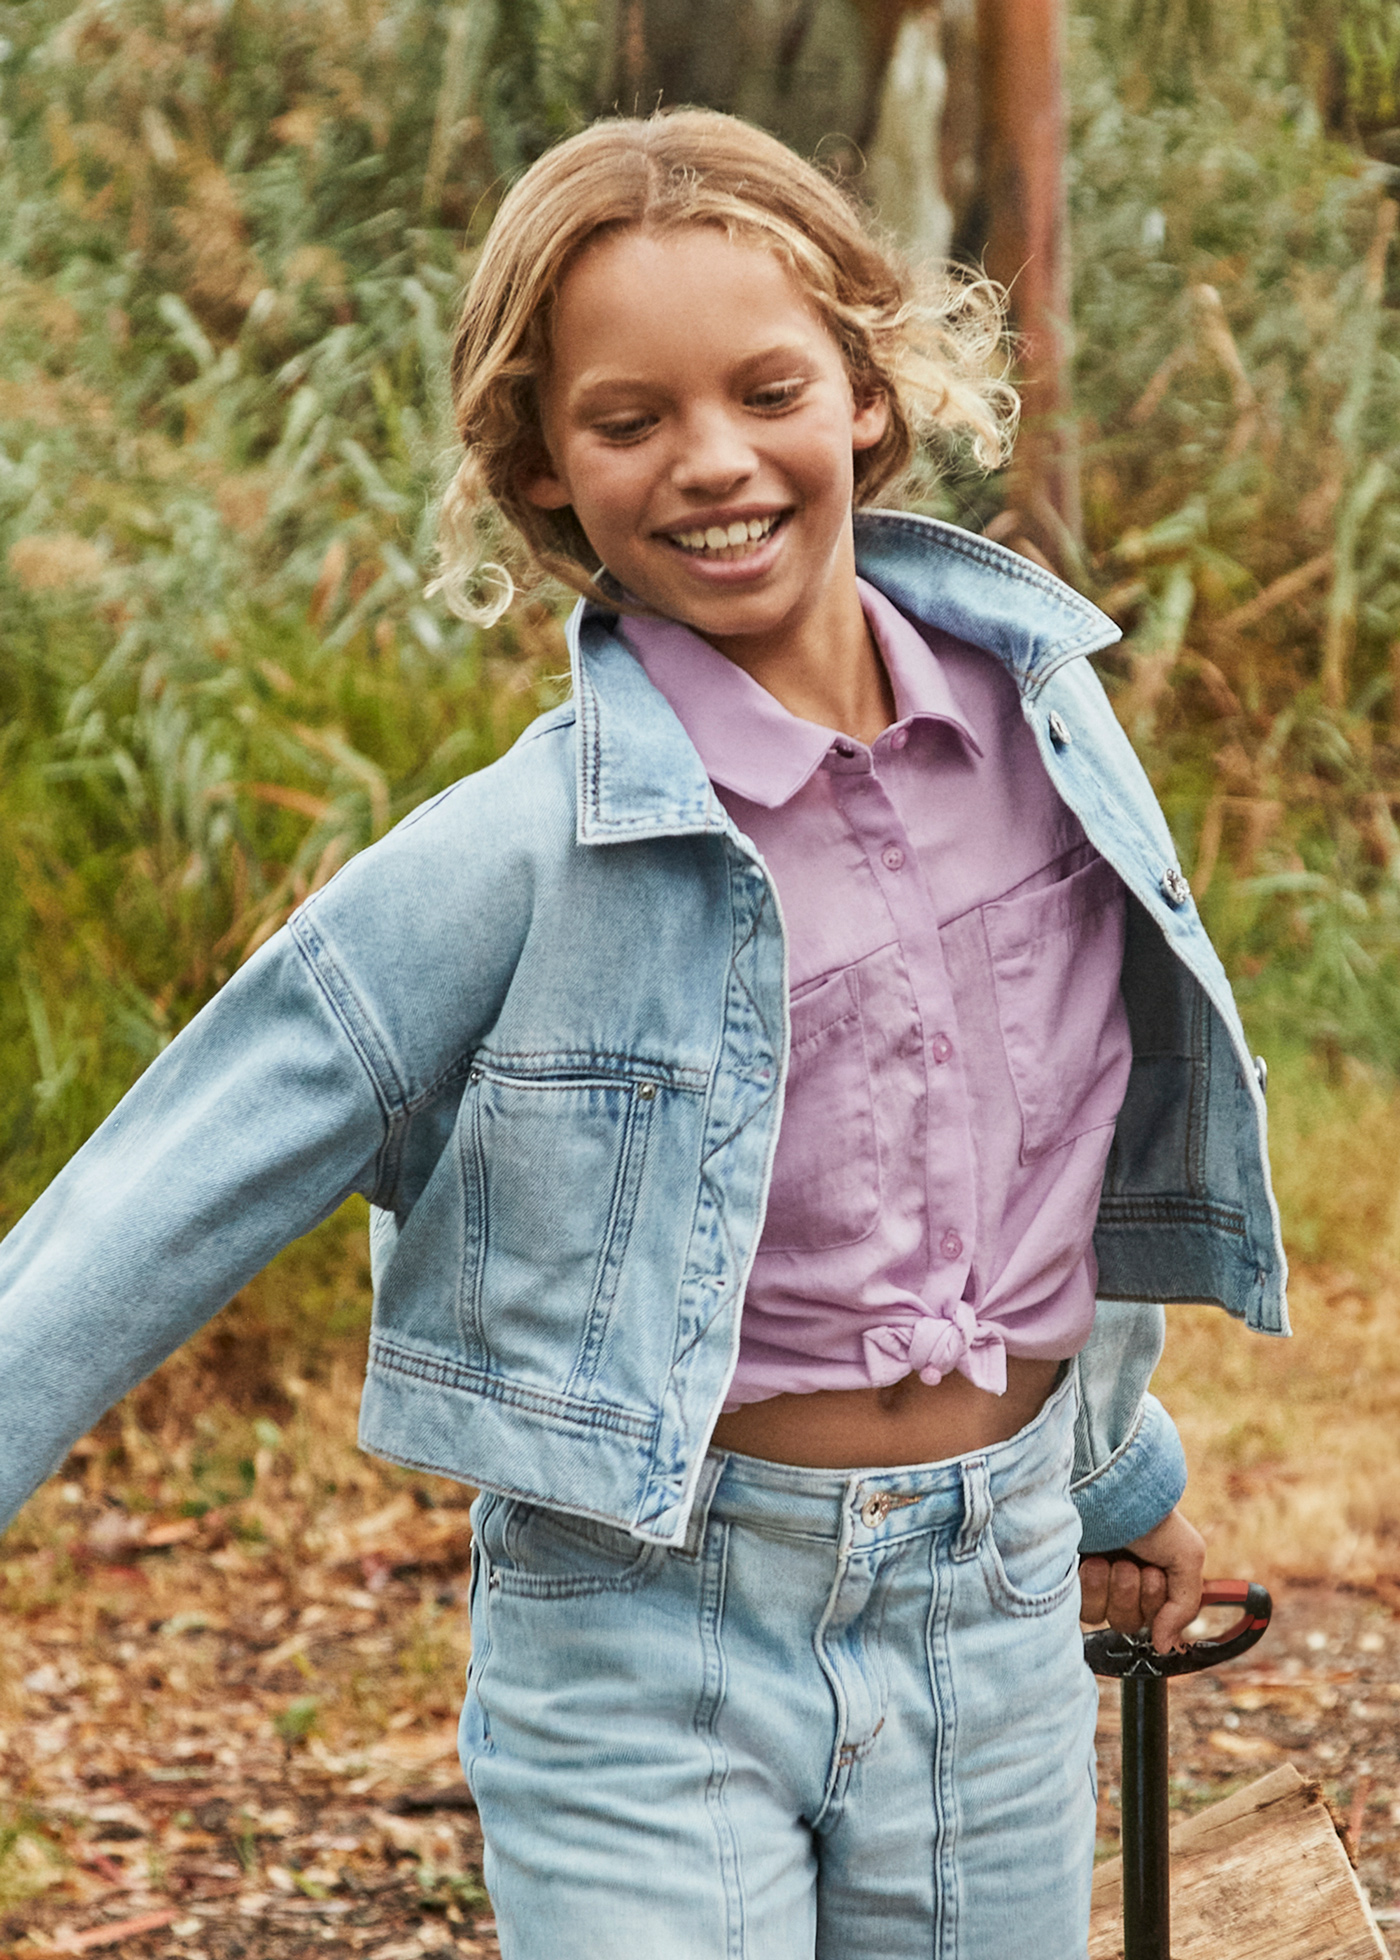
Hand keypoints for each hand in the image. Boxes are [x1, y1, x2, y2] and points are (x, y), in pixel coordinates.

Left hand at [1079, 1506, 1205, 1654]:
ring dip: (1114, 1589)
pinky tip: (1091, 1562)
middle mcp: (1120, 1581)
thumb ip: (1185, 1607)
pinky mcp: (1068, 1580)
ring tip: (1110, 1559)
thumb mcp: (1187, 1555)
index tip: (1155, 1574)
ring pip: (1106, 1619)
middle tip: (1133, 1565)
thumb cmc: (1150, 1516)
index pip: (1156, 1621)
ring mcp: (1093, 1581)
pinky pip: (1083, 1611)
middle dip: (1135, 1594)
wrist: (1108, 1488)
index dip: (1156, 1604)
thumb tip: (1165, 1646)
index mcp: (1150, 1576)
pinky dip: (1091, 1587)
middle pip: (1130, 1623)